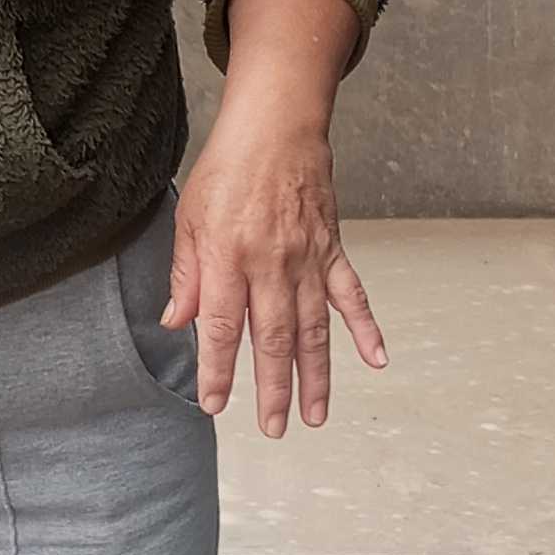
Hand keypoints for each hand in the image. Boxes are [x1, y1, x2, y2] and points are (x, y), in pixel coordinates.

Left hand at [164, 98, 387, 435]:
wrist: (276, 126)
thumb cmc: (228, 168)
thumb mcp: (189, 217)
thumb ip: (186, 273)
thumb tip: (178, 321)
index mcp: (228, 257)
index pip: (223, 327)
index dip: (219, 370)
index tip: (216, 405)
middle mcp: (270, 264)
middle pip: (272, 338)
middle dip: (272, 389)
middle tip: (273, 428)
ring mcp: (307, 259)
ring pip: (313, 328)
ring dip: (315, 376)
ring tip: (314, 416)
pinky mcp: (332, 249)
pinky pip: (352, 295)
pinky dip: (366, 329)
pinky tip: (376, 360)